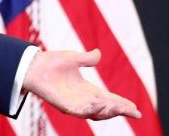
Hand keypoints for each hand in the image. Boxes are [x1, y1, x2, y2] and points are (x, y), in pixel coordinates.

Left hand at [23, 48, 140, 120]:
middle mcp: (83, 99)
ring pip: (96, 114)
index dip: (122, 104)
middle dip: (121, 111)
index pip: (109, 99)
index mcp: (87, 90)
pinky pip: (81, 112)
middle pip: (107, 109)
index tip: (135, 107)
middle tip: (134, 112)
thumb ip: (87, 59)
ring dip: (109, 112)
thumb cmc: (51, 62)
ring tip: (120, 108)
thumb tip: (98, 54)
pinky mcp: (65, 106)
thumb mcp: (73, 58)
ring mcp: (74, 104)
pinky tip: (100, 106)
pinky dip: (92, 111)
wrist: (33, 66)